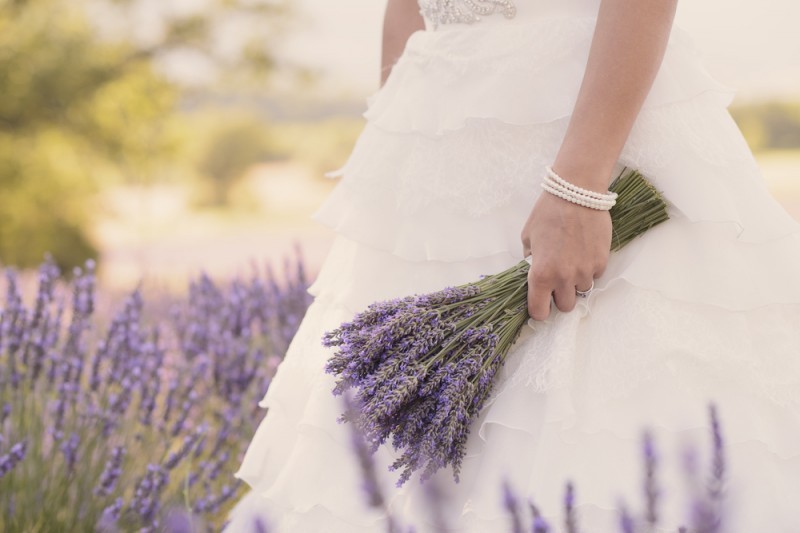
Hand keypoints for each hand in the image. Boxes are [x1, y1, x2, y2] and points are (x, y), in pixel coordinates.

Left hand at [520, 190, 611, 320]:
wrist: (576, 193)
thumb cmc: (547, 212)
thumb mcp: (528, 237)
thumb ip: (530, 258)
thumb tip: (533, 267)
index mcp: (541, 274)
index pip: (540, 311)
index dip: (539, 310)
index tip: (540, 304)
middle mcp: (564, 278)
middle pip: (565, 306)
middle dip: (560, 297)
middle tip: (557, 282)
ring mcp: (585, 271)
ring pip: (582, 290)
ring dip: (576, 282)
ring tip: (571, 261)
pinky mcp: (602, 261)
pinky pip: (595, 275)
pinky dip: (589, 269)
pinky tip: (583, 251)